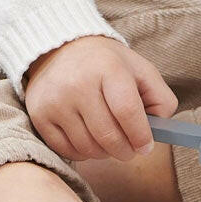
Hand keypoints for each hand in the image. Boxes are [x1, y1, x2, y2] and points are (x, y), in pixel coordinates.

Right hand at [23, 34, 179, 161]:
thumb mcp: (140, 70)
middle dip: (126, 151)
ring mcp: (56, 100)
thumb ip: (160, 98)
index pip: (127, 111)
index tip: (146, 146)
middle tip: (130, 150)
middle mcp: (78, 83)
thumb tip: (160, 131)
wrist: (61, 48)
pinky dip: (83, 153)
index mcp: (108, 68)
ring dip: (105, 153)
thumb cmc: (106, 64)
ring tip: (110, 141)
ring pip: (88, 147)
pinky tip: (89, 139)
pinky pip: (66, 150)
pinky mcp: (40, 114)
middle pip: (108, 135)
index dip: (141, 136)